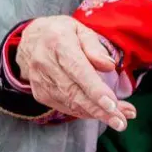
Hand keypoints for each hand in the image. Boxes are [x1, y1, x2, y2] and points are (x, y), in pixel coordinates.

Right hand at [12, 15, 134, 129]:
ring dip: (96, 114)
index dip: (95, 89)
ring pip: (70, 104)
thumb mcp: (80, 29)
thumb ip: (94, 46)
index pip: (78, 70)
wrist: (29, 39)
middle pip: (74, 92)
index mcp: (58, 43)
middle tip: (121, 122)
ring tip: (119, 120)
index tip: (112, 104)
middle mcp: (45, 63)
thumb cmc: (60, 33)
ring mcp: (40, 81)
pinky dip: (85, 113)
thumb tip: (109, 66)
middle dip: (100, 110)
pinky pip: (65, 107)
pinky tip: (102, 114)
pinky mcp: (40, 93)